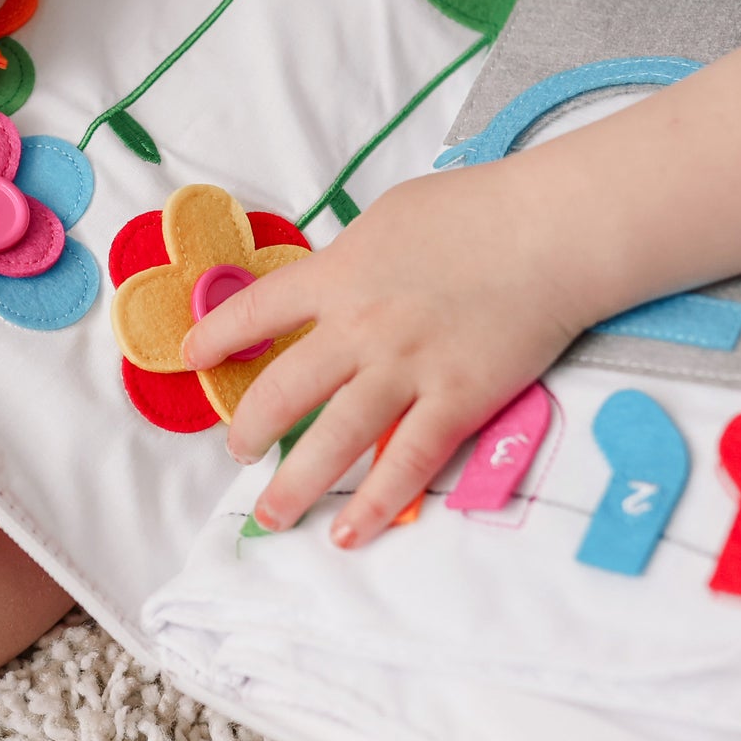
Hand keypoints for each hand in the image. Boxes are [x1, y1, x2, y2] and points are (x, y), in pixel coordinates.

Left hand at [181, 165, 600, 547]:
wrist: (549, 230)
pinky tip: (351, 533)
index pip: (257, 311)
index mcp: (338, 274)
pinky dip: (379, 503)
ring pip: (335, 438)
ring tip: (270, 514)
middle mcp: (359, 328)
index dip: (216, 337)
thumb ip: (352, 258)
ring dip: (296, 483)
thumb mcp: (389, 217)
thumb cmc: (475, 208)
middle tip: (237, 451)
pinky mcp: (457, 401)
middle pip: (284, 389)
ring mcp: (406, 369)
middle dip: (249, 428)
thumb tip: (330, 283)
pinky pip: (408, 461)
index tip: (191, 357)